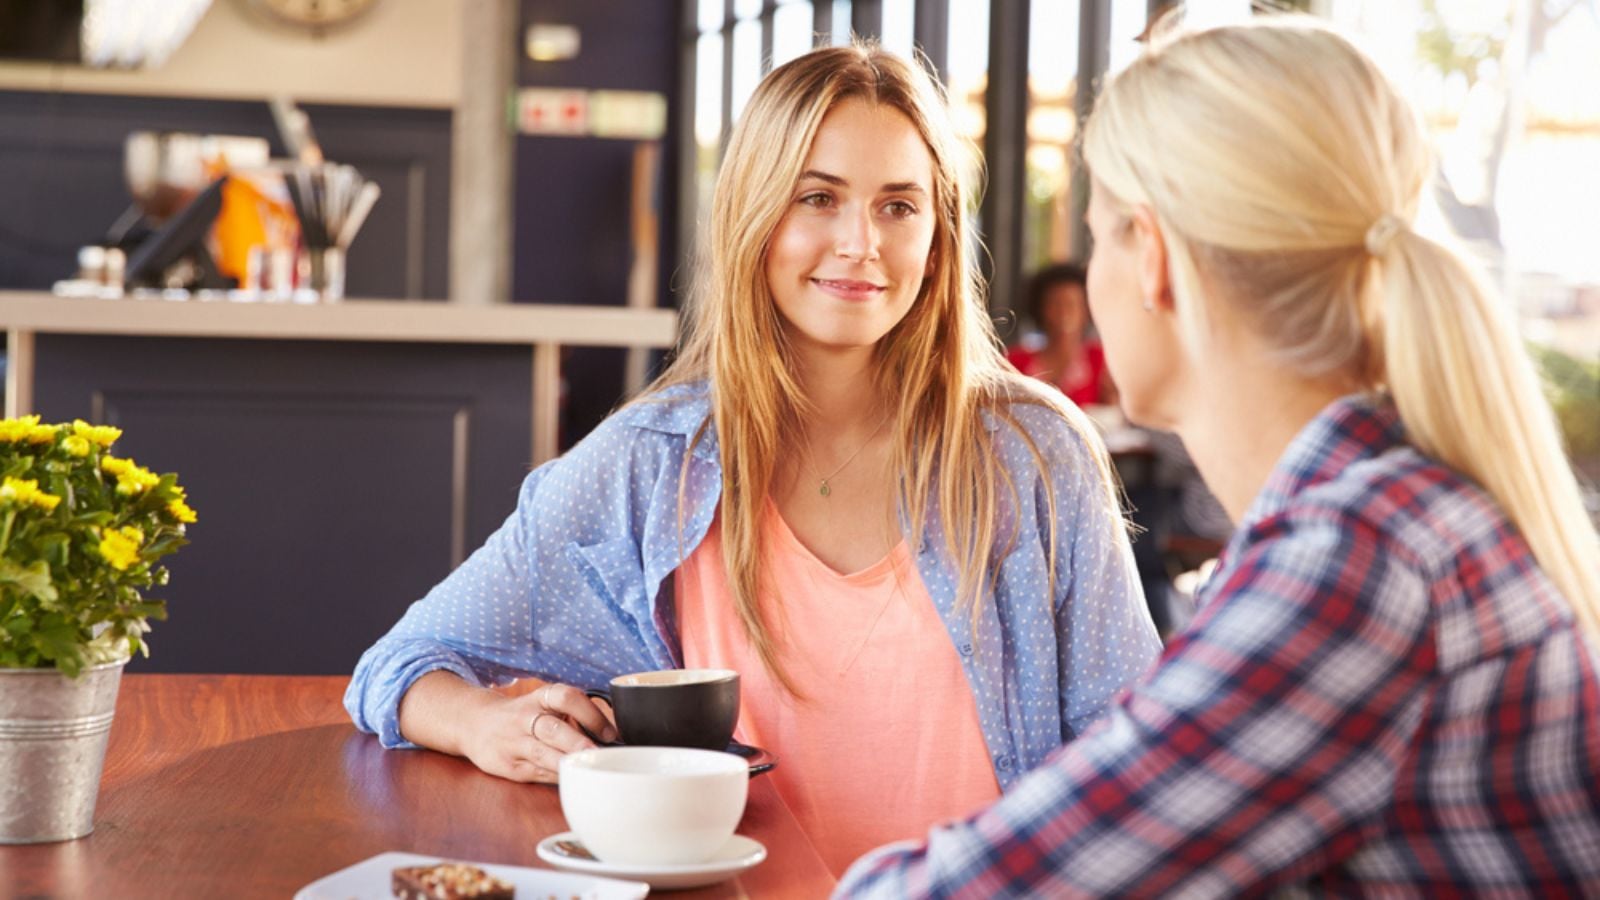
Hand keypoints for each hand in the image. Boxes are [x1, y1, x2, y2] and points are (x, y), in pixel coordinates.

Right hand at [460, 682, 617, 783]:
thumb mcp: (544, 704)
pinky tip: (572, 781)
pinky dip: (556, 777)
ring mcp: (514, 742)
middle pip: (553, 729)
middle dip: (577, 744)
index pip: (566, 697)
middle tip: (600, 755)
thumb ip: (571, 716)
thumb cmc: (524, 715)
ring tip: (587, 771)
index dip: (590, 712)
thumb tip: (611, 738)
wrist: (475, 723)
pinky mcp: (507, 766)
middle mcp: (525, 717)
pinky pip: (536, 773)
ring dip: (566, 764)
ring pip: (542, 754)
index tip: (610, 732)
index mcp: (540, 698)